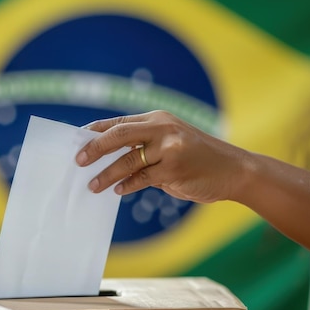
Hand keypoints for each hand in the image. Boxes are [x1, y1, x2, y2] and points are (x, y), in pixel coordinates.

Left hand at [75, 110, 309, 281]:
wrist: (233, 170)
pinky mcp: (174, 168)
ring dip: (107, 174)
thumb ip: (143, 144)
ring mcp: (169, 147)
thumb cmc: (197, 157)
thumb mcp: (171, 141)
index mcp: (157, 118)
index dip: (96, 131)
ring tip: (92, 186)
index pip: (119, 122)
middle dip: (95, 147)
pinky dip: (127, 185)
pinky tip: (118, 191)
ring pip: (128, 160)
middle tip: (78, 160)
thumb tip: (106, 153)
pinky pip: (142, 178)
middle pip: (119, 134)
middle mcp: (162, 128)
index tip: (76, 140)